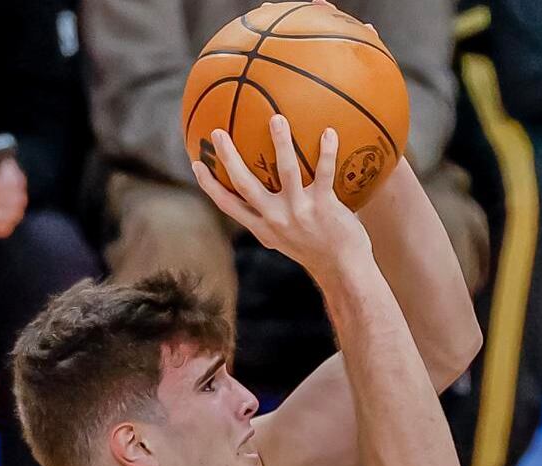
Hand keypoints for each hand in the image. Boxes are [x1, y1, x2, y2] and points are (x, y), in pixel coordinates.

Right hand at [192, 116, 370, 276]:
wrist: (344, 270)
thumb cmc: (318, 249)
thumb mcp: (289, 240)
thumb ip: (276, 219)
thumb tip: (270, 196)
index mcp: (263, 226)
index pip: (227, 205)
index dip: (209, 185)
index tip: (196, 163)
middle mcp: (276, 219)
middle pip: (244, 184)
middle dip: (229, 158)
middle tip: (218, 131)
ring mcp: (299, 212)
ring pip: (286, 171)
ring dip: (281, 143)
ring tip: (277, 119)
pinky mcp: (323, 207)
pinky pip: (324, 174)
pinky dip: (327, 152)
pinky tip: (330, 132)